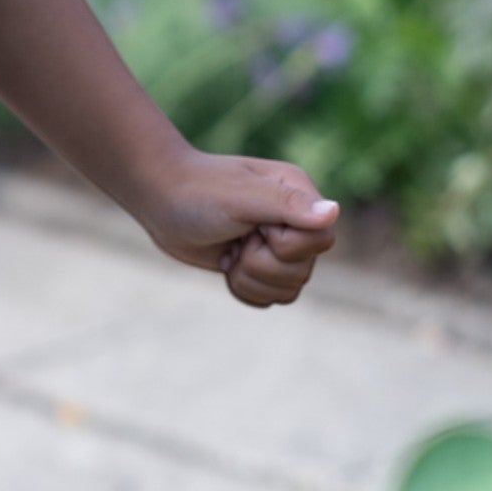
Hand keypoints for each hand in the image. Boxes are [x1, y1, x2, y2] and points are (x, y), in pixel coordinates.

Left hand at [138, 147, 339, 308]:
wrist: (158, 199)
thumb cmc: (196, 192)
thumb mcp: (239, 197)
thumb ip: (286, 205)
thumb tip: (334, 212)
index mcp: (299, 195)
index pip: (321, 242)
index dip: (285, 247)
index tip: (254, 228)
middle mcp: (295, 221)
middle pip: (304, 271)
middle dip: (260, 265)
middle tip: (236, 240)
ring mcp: (276, 245)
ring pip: (289, 289)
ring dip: (250, 279)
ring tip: (229, 252)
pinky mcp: (257, 265)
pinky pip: (271, 298)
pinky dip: (245, 289)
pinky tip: (226, 265)